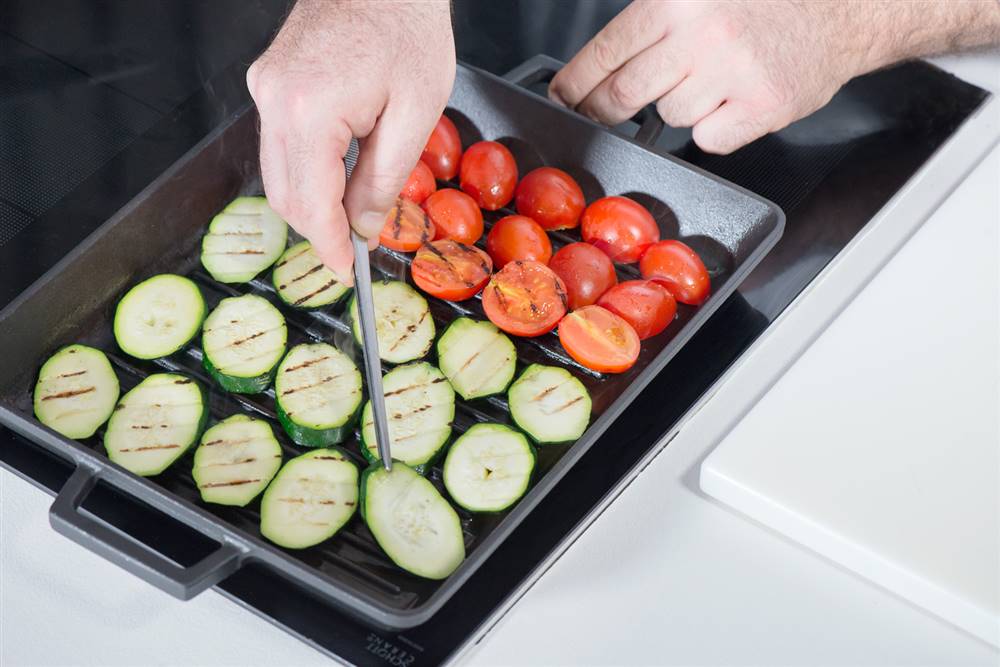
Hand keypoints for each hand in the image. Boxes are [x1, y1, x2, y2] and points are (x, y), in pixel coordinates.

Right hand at [248, 0, 454, 281]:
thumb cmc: (407, 26)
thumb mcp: (415, 113)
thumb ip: (384, 179)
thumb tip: (362, 228)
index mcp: (309, 111)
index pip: (310, 205)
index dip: (328, 247)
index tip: (345, 274)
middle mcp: (274, 100)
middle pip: (284, 195)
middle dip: (319, 229)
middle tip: (355, 248)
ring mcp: (266, 88)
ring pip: (277, 173)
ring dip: (312, 201)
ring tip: (352, 213)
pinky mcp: (270, 81)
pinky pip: (279, 144)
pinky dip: (306, 170)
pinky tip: (338, 174)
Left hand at [547, 1, 872, 154]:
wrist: (847, 10)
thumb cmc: (770, 2)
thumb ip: (654, 16)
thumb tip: (598, 63)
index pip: (605, 52)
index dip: (575, 82)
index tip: (563, 97)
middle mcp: (701, 34)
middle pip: (622, 95)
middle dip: (602, 110)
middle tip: (600, 113)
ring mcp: (732, 74)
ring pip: (668, 117)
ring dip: (676, 106)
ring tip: (707, 81)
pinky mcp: (761, 108)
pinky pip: (708, 140)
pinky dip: (714, 128)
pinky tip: (732, 102)